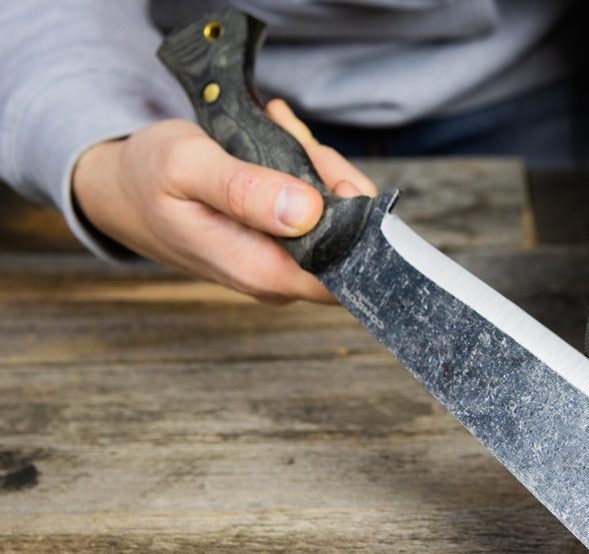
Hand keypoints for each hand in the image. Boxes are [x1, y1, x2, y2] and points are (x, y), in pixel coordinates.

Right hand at [71, 99, 375, 303]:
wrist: (120, 188)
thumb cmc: (146, 177)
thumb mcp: (186, 167)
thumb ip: (245, 190)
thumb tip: (308, 211)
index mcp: (260, 271)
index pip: (347, 267)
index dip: (357, 222)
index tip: (331, 172)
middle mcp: (277, 276)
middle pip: (349, 237)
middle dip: (330, 178)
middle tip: (290, 137)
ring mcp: (281, 261)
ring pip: (335, 215)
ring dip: (314, 166)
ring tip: (276, 130)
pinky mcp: (281, 242)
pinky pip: (316, 207)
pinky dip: (303, 167)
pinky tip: (276, 138)